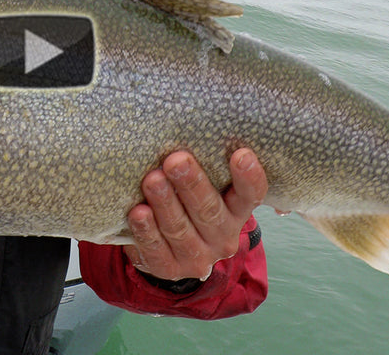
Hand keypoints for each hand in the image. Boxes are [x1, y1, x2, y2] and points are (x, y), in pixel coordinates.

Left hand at [123, 148, 266, 281]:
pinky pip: (156, 249)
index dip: (248, 176)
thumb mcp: (205, 186)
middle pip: (209, 211)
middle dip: (191, 184)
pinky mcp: (169, 268)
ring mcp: (197, 256)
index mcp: (236, 211)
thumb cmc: (187, 202)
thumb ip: (205, 164)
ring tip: (152, 180)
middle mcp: (222, 236)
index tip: (241, 154)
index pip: (250, 195)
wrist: (168, 247)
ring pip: (180, 230)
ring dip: (165, 204)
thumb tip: (190, 121)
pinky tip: (138, 212)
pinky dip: (146, 230)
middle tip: (176, 160)